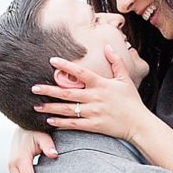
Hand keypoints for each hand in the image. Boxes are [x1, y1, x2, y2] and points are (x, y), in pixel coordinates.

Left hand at [31, 47, 147, 141]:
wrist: (139, 124)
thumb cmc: (132, 101)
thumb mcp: (125, 79)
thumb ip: (115, 62)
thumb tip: (108, 46)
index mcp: (101, 84)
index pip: (80, 72)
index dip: (66, 65)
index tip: (51, 60)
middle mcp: (95, 98)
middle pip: (67, 92)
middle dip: (49, 90)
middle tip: (34, 88)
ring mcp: (93, 112)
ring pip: (67, 109)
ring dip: (50, 108)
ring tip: (36, 106)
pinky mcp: (93, 126)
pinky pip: (74, 124)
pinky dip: (61, 123)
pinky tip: (49, 121)